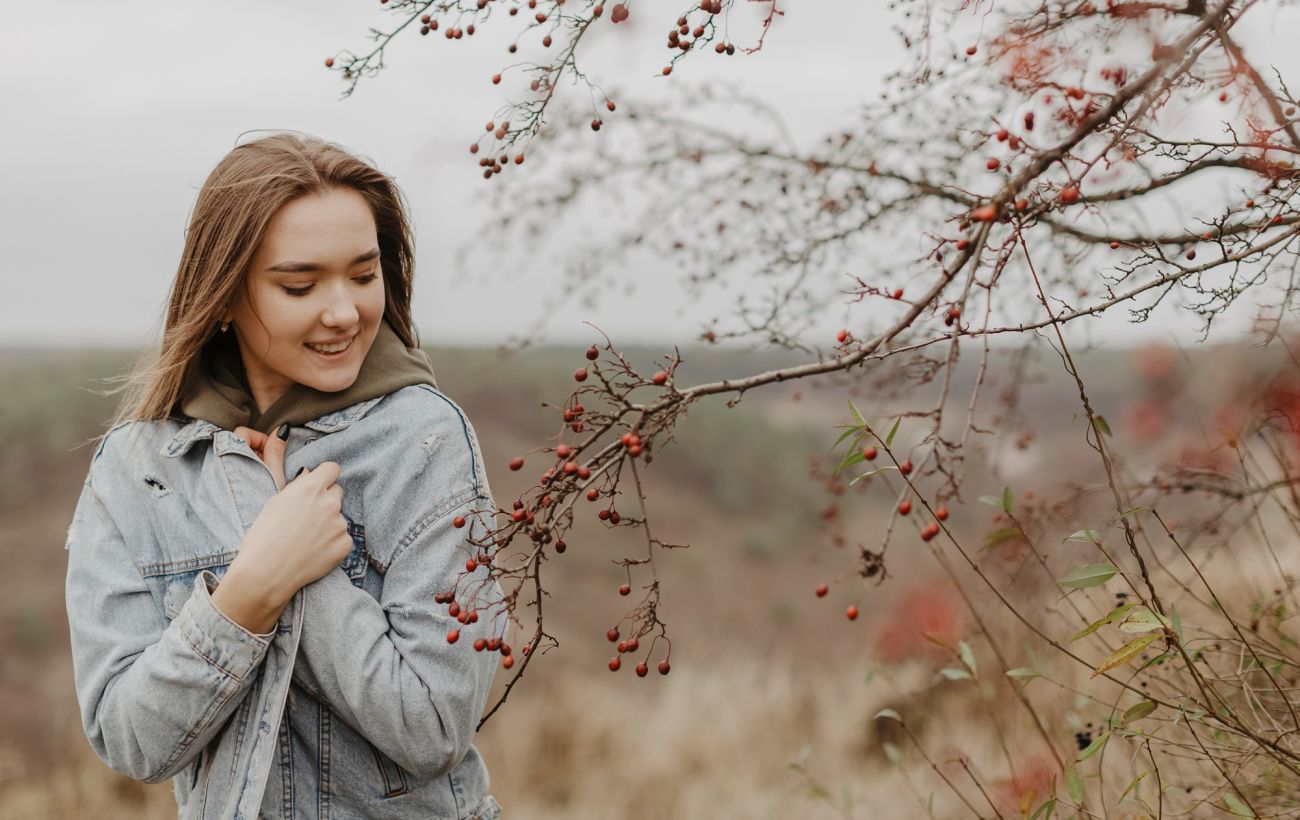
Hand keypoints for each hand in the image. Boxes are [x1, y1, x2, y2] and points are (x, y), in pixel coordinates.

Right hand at [227, 425, 352, 607]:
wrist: (265, 573)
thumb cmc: (262, 536)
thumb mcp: (275, 501)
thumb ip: (297, 485)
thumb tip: (311, 473)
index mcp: (310, 487)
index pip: (332, 468)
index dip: (325, 476)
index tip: (320, 484)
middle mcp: (329, 502)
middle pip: (337, 492)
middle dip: (326, 500)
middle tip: (307, 518)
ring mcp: (340, 524)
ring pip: (339, 517)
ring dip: (328, 524)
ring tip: (306, 539)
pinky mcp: (345, 545)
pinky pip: (343, 538)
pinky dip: (332, 544)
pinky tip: (314, 552)